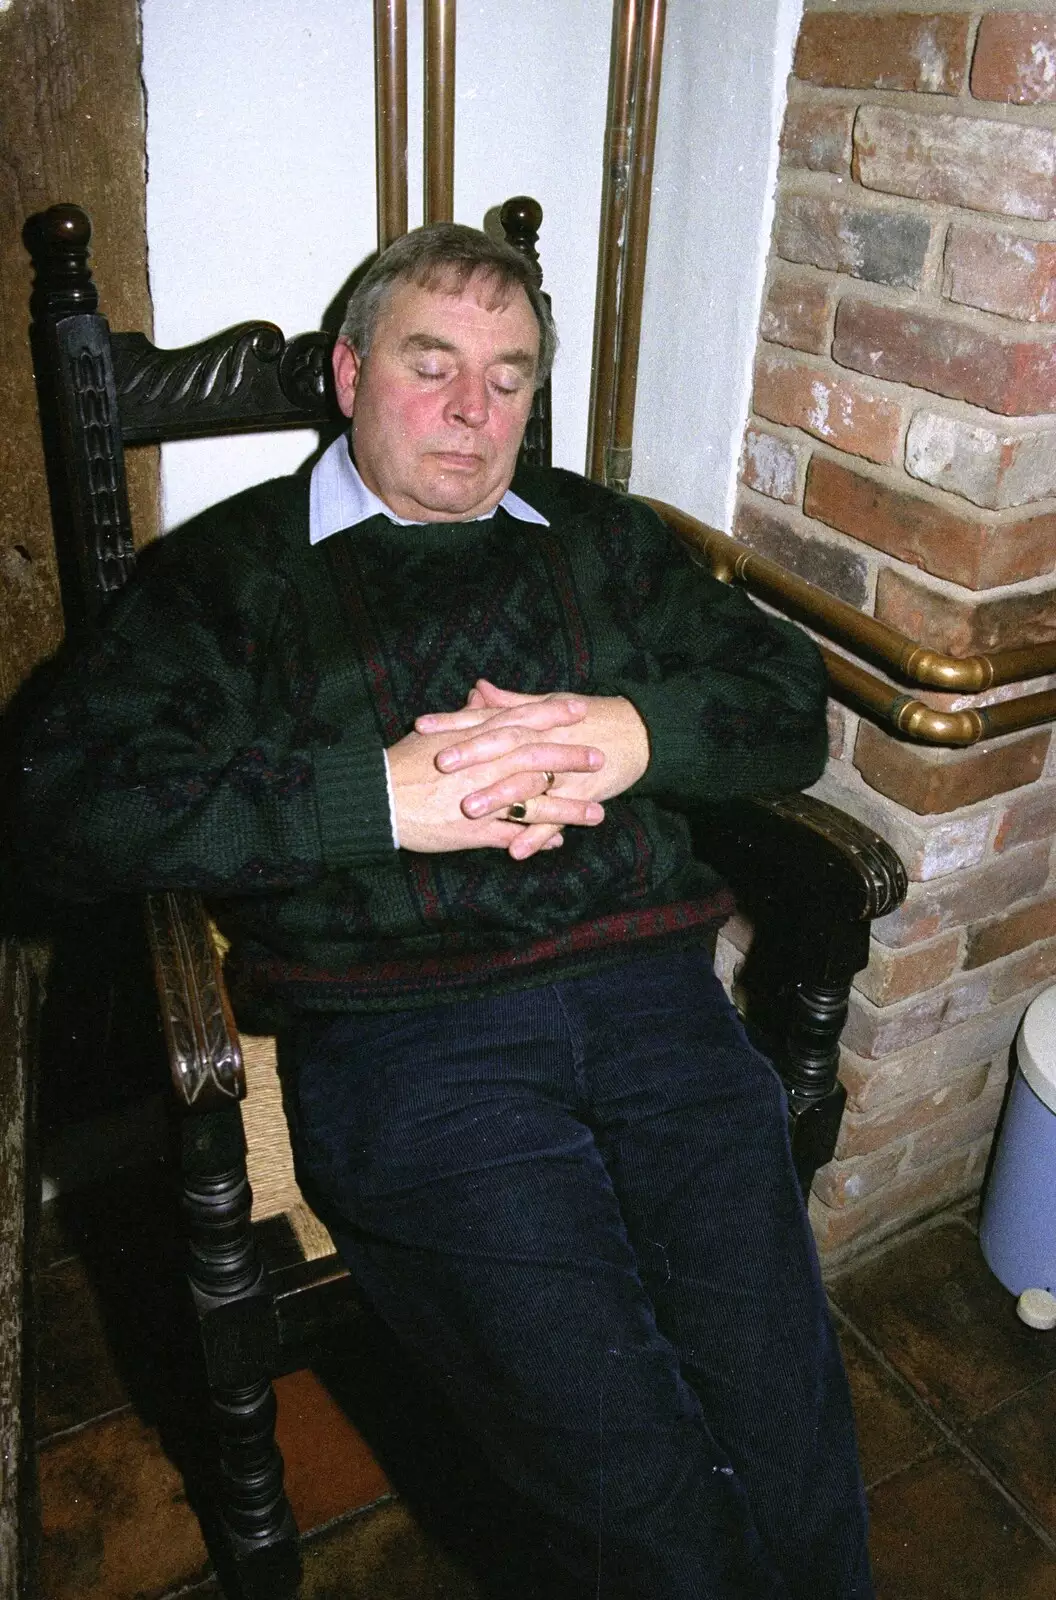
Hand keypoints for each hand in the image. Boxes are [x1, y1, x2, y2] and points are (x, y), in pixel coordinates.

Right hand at [388, 717, 605, 858]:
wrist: (378, 799)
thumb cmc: (403, 763)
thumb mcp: (435, 733)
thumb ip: (466, 715)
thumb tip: (483, 694)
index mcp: (475, 739)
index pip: (520, 720)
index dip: (551, 715)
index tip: (579, 710)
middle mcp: (484, 766)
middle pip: (535, 759)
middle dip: (570, 759)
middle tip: (600, 758)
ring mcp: (482, 798)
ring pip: (533, 802)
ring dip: (567, 809)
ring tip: (598, 813)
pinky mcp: (474, 829)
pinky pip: (513, 834)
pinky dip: (536, 838)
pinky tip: (558, 841)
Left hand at [416, 679, 650, 811]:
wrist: (641, 732)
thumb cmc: (591, 716)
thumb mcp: (549, 704)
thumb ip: (511, 703)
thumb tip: (477, 688)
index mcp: (534, 718)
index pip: (489, 717)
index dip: (455, 721)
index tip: (422, 726)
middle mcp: (547, 740)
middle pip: (506, 744)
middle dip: (473, 754)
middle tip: (440, 764)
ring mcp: (566, 768)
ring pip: (530, 782)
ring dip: (499, 797)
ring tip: (469, 811)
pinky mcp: (585, 794)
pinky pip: (559, 817)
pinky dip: (538, 834)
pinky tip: (515, 851)